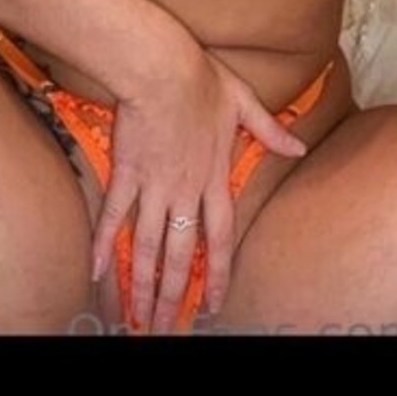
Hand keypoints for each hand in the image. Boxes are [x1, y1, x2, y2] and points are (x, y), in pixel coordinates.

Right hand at [90, 39, 307, 333]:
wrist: (161, 67)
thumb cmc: (202, 79)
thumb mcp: (246, 103)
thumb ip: (271, 131)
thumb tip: (299, 148)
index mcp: (215, 178)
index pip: (220, 238)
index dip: (217, 273)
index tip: (212, 304)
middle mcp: (185, 191)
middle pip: (180, 255)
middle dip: (173, 296)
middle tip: (165, 328)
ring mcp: (153, 186)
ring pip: (148, 246)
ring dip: (143, 285)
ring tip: (137, 318)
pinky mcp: (126, 174)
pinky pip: (114, 216)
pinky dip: (104, 246)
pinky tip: (96, 273)